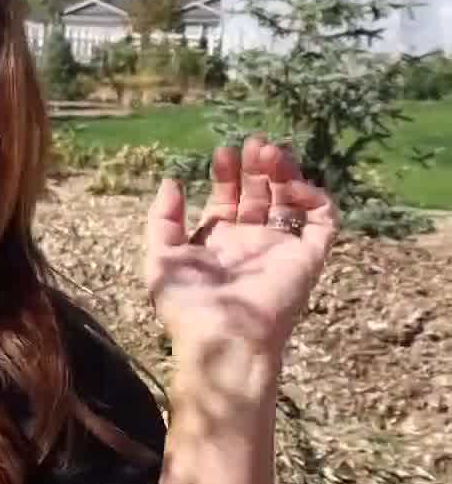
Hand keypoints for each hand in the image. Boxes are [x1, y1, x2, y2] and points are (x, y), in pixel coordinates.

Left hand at [144, 134, 336, 356]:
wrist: (223, 340)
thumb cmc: (188, 305)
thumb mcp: (161, 257)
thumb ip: (163, 219)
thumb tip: (172, 179)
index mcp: (218, 242)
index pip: (228, 198)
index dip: (226, 175)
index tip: (222, 153)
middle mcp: (251, 242)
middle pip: (259, 194)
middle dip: (256, 168)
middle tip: (253, 144)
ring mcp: (281, 249)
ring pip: (290, 201)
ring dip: (284, 174)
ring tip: (270, 153)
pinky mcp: (308, 258)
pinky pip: (322, 222)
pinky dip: (315, 199)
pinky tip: (293, 185)